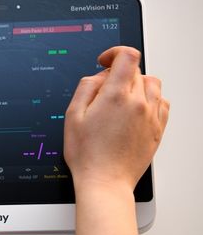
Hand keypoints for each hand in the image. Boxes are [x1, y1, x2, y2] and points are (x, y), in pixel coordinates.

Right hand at [63, 46, 169, 191]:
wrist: (105, 181)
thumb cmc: (88, 154)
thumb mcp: (72, 115)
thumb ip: (86, 87)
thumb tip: (99, 75)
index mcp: (116, 96)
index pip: (127, 56)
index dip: (115, 53)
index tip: (105, 61)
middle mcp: (138, 103)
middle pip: (137, 70)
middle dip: (119, 74)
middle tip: (103, 92)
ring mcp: (151, 116)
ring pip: (152, 84)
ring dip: (137, 85)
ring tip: (120, 100)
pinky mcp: (158, 128)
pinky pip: (162, 102)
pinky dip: (150, 100)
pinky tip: (135, 111)